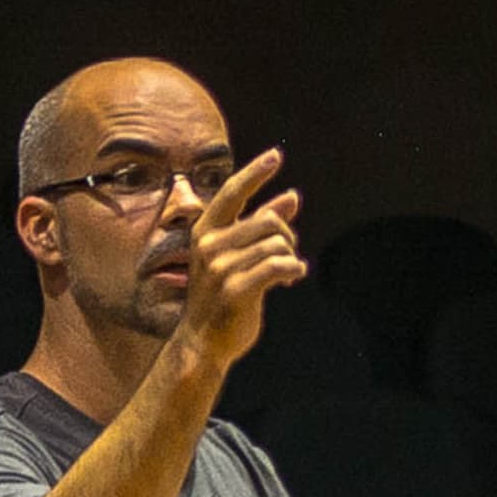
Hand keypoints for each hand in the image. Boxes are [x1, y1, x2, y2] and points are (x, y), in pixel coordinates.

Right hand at [176, 148, 304, 369]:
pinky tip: (293, 277)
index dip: (255, 173)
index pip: (232, 193)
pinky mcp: (236, 290)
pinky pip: (278, 266)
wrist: (203, 342)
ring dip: (291, 256)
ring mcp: (221, 268)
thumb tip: (293, 195)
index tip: (276, 155)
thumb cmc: (222, 296)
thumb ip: (261, 225)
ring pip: (276, 244)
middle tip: (290, 252)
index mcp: (204, 231)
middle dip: (287, 236)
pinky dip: (293, 269)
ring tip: (289, 270)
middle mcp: (209, 245)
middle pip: (268, 222)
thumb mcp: (237, 255)